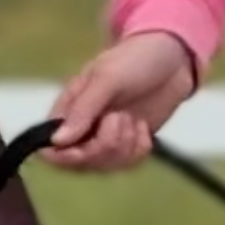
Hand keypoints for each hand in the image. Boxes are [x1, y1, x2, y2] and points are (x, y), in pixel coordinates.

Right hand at [43, 30, 196, 172]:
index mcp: (68, 111)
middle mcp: (83, 129)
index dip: (65, 156)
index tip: (87, 146)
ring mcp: (107, 139)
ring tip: (132, 118)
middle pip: (80, 163)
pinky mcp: (130, 144)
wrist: (173, 57)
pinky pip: (129, 164)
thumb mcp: (107, 78)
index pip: (51, 149)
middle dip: (105, 146)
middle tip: (121, 117)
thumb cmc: (133, 59)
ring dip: (125, 144)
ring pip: (106, 166)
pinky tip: (143, 126)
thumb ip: (82, 109)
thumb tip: (56, 140)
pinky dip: (140, 148)